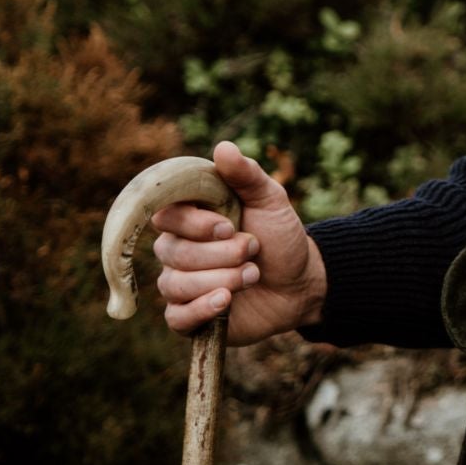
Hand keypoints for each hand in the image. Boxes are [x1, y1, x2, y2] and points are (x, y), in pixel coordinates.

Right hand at [151, 139, 326, 343]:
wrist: (301, 283)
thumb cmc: (281, 238)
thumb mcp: (271, 201)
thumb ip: (247, 175)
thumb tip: (223, 147)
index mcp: (189, 218)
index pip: (164, 216)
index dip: (194, 224)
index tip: (229, 226)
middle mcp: (177, 249)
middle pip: (171, 252)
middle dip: (220, 254)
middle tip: (253, 250)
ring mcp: (180, 283)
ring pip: (175, 284)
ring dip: (221, 279)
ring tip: (254, 274)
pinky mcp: (189, 316)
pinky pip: (177, 316)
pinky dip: (201, 309)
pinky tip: (226, 302)